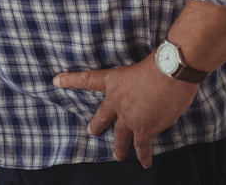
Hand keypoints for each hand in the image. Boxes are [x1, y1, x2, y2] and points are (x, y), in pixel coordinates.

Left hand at [52, 54, 197, 167]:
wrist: (169, 74)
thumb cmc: (158, 63)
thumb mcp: (140, 64)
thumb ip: (137, 75)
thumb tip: (147, 80)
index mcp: (113, 81)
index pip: (87, 80)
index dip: (70, 80)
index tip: (56, 80)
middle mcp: (117, 101)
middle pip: (103, 116)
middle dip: (97, 125)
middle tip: (90, 132)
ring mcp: (129, 117)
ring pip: (121, 136)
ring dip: (120, 148)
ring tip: (117, 156)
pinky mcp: (145, 129)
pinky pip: (142, 146)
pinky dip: (144, 155)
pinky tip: (145, 163)